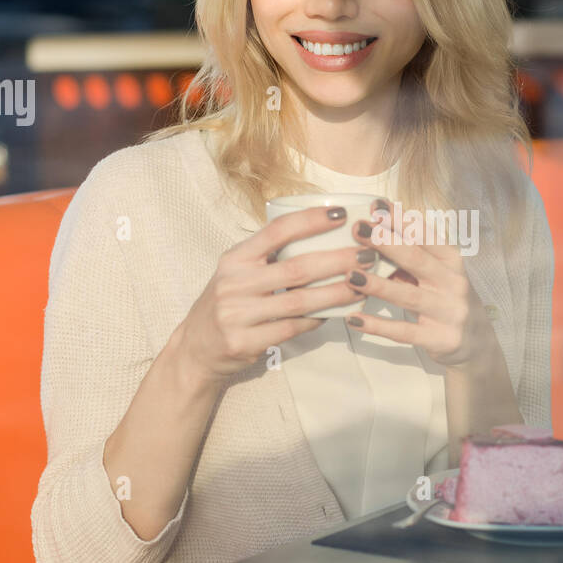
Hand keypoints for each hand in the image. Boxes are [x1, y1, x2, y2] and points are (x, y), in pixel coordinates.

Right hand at [177, 206, 367, 381]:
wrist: (195, 349)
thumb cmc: (227, 303)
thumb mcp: (237, 273)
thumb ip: (267, 258)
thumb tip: (321, 239)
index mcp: (235, 258)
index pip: (277, 231)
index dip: (310, 220)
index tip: (340, 214)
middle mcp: (234, 283)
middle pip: (296, 268)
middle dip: (337, 260)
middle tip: (367, 255)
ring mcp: (238, 314)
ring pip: (299, 302)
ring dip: (336, 293)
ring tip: (362, 285)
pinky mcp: (245, 342)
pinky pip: (292, 329)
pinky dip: (317, 320)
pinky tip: (336, 313)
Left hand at [345, 202, 495, 367]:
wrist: (478, 344)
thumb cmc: (449, 300)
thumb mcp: (438, 275)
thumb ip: (412, 258)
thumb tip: (375, 234)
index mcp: (452, 261)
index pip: (425, 235)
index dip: (400, 220)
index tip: (375, 207)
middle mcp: (454, 283)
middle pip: (417, 259)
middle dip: (386, 243)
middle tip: (358, 229)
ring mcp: (448, 312)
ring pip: (408, 296)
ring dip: (378, 285)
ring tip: (350, 275)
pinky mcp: (439, 339)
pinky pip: (404, 332)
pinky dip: (378, 326)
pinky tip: (354, 319)